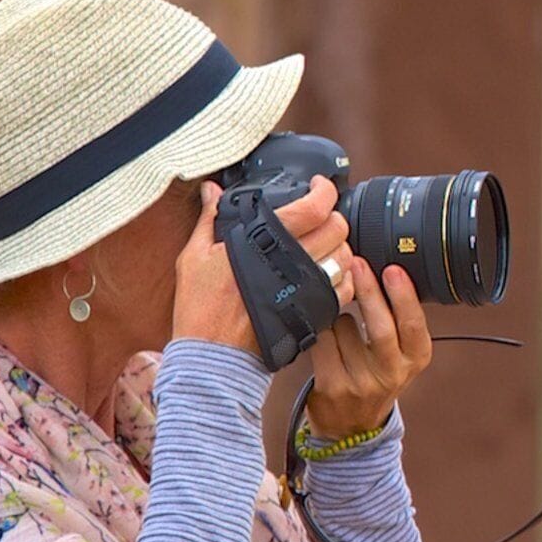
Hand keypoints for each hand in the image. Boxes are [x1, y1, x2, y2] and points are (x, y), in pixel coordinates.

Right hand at [171, 177, 353, 353]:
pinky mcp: (314, 311)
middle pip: (337, 227)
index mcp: (264, 241)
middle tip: (319, 219)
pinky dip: (342, 278)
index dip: (324, 190)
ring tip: (323, 247)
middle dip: (333, 218)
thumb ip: (209, 219)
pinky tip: (325, 275)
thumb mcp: (195, 256)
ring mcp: (307, 287)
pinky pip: (345, 288)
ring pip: (346, 256)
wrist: (212, 354)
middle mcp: (291, 261)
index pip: (313, 207)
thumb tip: (211, 191)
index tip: (320, 186)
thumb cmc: (202, 306)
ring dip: (339, 247)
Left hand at [306, 260, 431, 440]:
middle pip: (380, 326)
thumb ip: (399, 321)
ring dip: (339, 316)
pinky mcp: (332, 386)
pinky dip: (322, 331)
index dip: (403, 295)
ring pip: (344, 327)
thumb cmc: (376, 378)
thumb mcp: (402, 355)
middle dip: (368, 291)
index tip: (393, 270)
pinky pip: (323, 341)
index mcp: (416, 358)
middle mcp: (392, 373)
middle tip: (358, 264)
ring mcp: (361, 382)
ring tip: (343, 326)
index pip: (413, 324)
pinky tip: (327, 338)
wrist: (353, 427)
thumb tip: (388, 273)